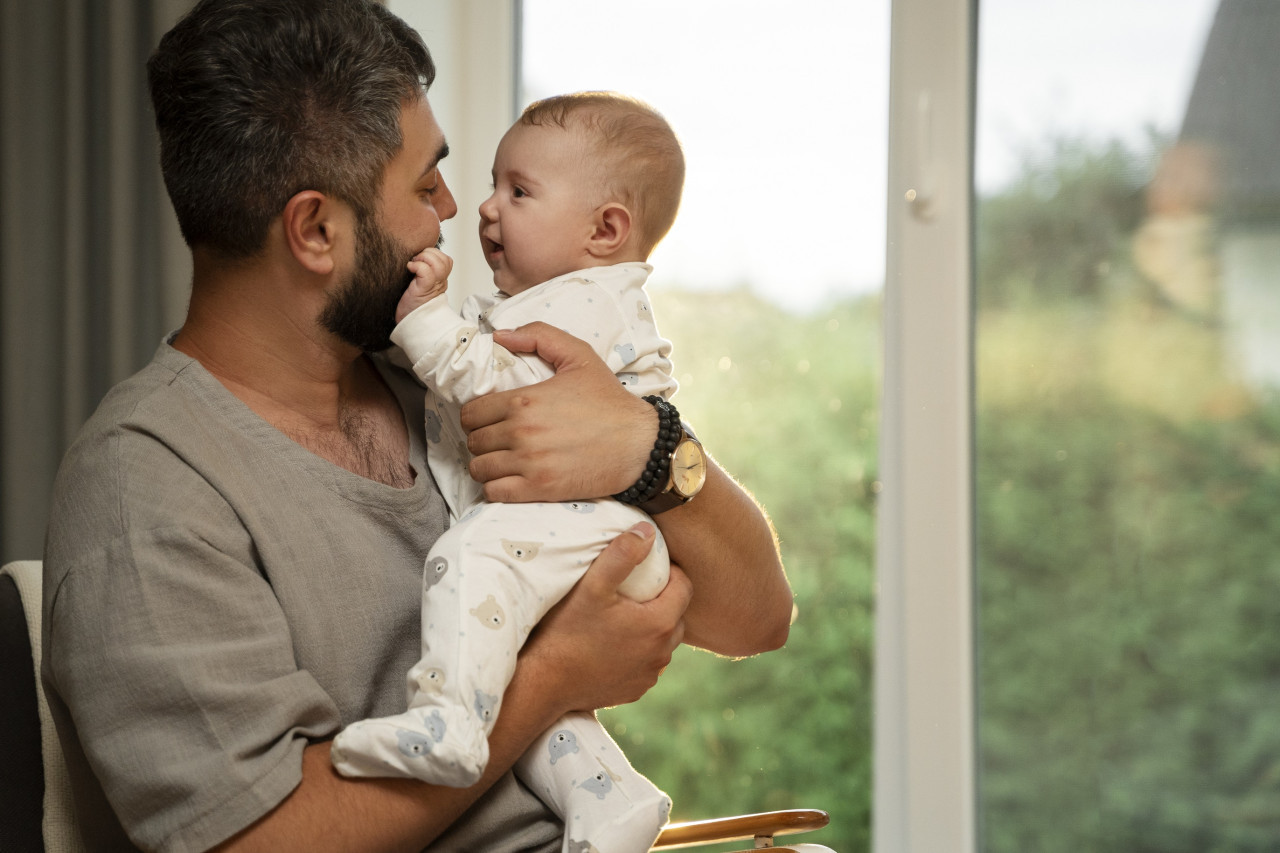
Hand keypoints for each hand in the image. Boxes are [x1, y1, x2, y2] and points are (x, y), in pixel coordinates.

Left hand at [396, 248, 452, 322]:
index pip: (446, 260)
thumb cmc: (411, 306)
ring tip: (414, 264)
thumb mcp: (420, 286)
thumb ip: (422, 273)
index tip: (420, 259)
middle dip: (429, 253)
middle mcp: (440, 282)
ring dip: (424, 258)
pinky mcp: (424, 289)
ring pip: (438, 262)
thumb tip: (415, 258)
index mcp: (440, 281)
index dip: (434, 254)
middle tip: (416, 260)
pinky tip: (410, 268)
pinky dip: (418, 265)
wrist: (411, 324)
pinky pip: (427, 271)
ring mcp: (433, 286)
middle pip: (445, 259)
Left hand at [459, 322, 653, 502]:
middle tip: (498, 440)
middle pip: (473, 441)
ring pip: (479, 468)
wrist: (640, 443)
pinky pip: (494, 492)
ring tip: (502, 460)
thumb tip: (500, 336)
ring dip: (486, 465)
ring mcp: (530, 464)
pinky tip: (509, 480)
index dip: (476, 416)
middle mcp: (522, 433)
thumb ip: (539, 336)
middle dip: (482, 440)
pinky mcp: (540, 489)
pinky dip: (495, 487)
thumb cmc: (610, 401)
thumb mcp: (579, 355)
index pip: (471, 413)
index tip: (489, 419)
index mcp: (524, 401)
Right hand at [521, 523, 690, 711]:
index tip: (647, 567)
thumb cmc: (568, 632)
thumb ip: (622, 554)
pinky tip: (614, 644)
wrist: (546, 683)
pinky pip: (647, 663)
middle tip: (633, 589)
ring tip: (622, 615)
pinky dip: (638, 651)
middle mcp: (663, 653)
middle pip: (676, 615)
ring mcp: (650, 675)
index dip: (669, 572)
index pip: (684, 587)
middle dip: (662, 599)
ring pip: (663, 641)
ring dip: (651, 627)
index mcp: (660, 624)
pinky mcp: (637, 690)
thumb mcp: (593, 585)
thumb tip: (647, 531)